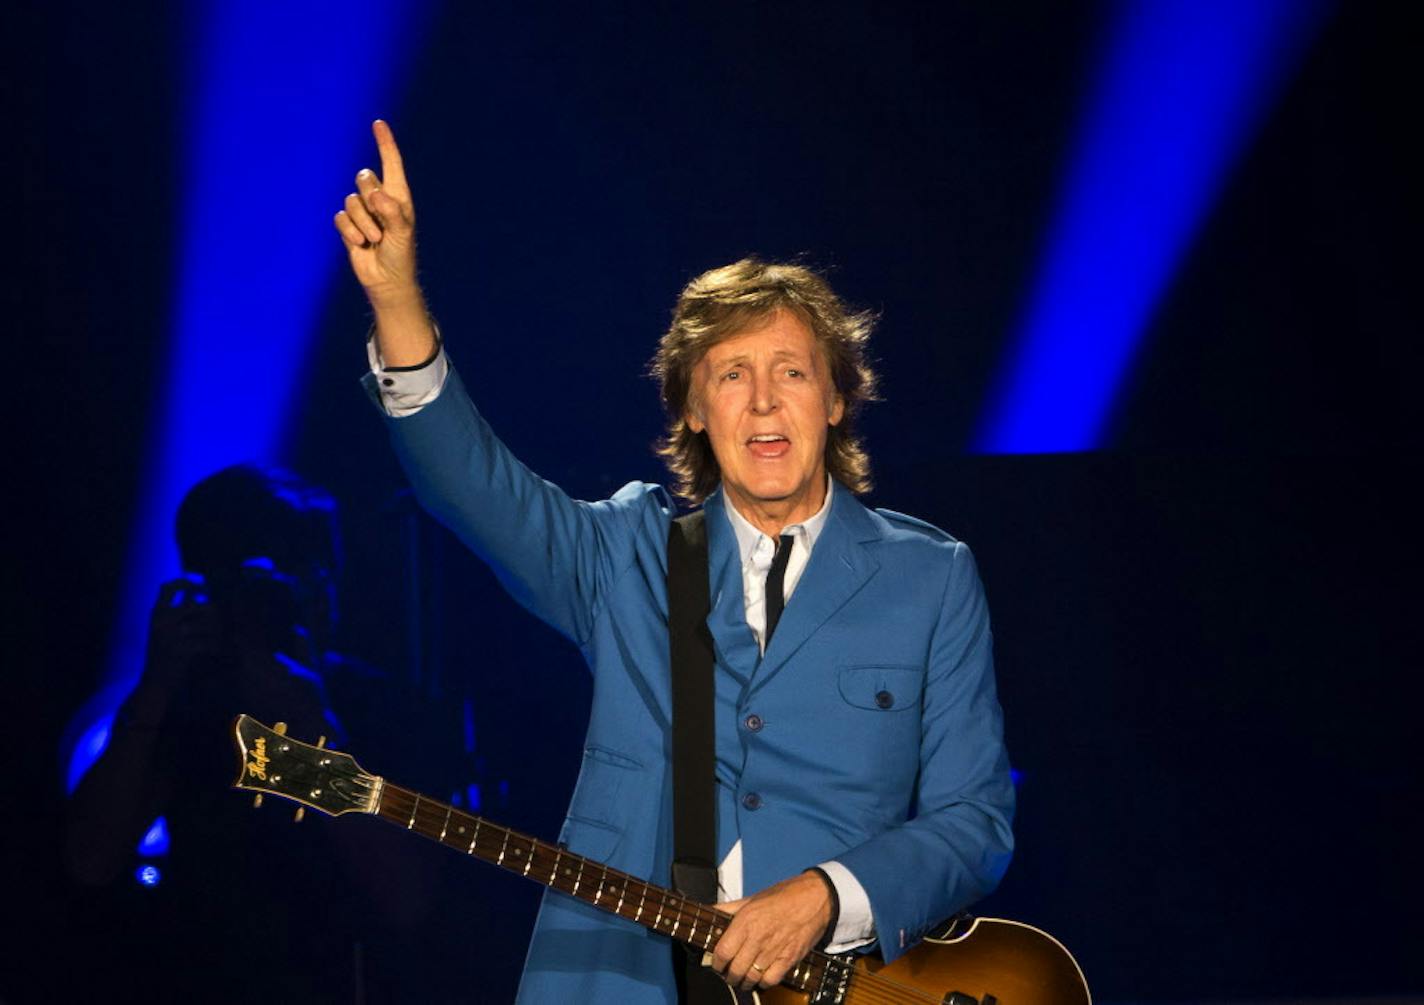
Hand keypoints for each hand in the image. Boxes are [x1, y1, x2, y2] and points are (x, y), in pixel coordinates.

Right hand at [136, 577, 220, 707]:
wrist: (154, 683)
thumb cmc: (163, 656)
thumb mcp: (163, 631)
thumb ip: (178, 614)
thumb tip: (201, 597)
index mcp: (155, 614)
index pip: (167, 588)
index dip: (184, 583)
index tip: (197, 586)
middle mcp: (162, 621)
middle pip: (196, 604)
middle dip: (212, 613)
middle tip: (219, 622)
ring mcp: (172, 635)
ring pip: (206, 623)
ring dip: (217, 631)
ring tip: (221, 637)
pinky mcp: (182, 650)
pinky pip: (208, 642)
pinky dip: (216, 647)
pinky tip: (219, 651)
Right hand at [334, 120, 419, 308]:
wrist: (386, 280)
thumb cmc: (401, 255)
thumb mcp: (402, 233)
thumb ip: (392, 212)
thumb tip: (376, 195)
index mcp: (398, 196)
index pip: (391, 163)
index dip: (385, 144)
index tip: (379, 124)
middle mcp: (379, 199)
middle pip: (364, 178)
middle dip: (371, 200)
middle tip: (382, 225)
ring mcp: (362, 212)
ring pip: (351, 201)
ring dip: (363, 224)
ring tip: (375, 240)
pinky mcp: (348, 225)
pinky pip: (340, 218)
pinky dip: (351, 232)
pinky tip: (361, 244)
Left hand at [712, 871, 832, 990]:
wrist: (815, 898)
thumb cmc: (784, 896)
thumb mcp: (752, 899)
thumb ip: (728, 908)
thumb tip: (709, 910)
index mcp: (746, 921)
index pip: (722, 952)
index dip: (716, 963)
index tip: (717, 964)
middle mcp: (758, 937)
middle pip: (735, 969)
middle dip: (729, 975)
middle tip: (728, 973)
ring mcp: (774, 949)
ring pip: (751, 978)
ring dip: (744, 982)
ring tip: (742, 977)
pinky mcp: (789, 958)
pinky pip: (770, 980)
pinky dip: (763, 982)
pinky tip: (761, 976)